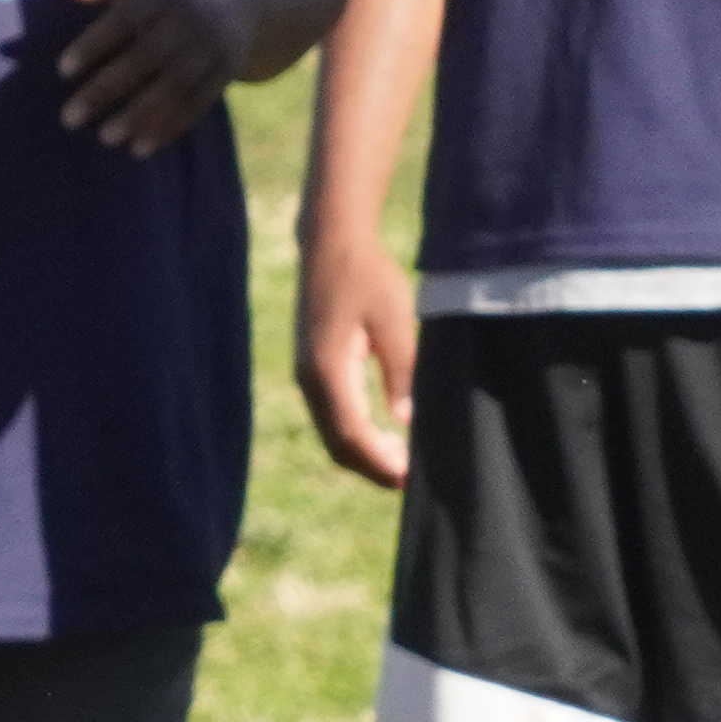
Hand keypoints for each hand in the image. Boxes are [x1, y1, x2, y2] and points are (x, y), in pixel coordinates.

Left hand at [55, 0, 267, 152]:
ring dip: (138, 116)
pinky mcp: (226, 71)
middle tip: (70, 118)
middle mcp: (188, 21)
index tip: (63, 71)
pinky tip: (141, 147)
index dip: (94, 45)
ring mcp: (209, 48)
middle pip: (143, 58)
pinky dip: (170, 127)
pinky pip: (197, 103)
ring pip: (172, 87)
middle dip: (106, 90)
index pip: (123, 21)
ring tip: (106, 138)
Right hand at [295, 221, 419, 488]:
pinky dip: (356, 435)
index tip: (411, 479)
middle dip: (373, 467)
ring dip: (365, 454)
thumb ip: (401, 371)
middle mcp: (309, 378)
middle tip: (414, 479)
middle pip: (337, 444)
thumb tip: (406, 421)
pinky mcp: (312, 369)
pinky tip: (385, 433)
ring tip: (405, 460)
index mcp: (327, 369)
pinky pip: (331, 417)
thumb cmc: (368, 275)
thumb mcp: (396, 320)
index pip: (352, 434)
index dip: (381, 463)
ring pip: (332, 434)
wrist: (331, 242)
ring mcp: (306, 375)